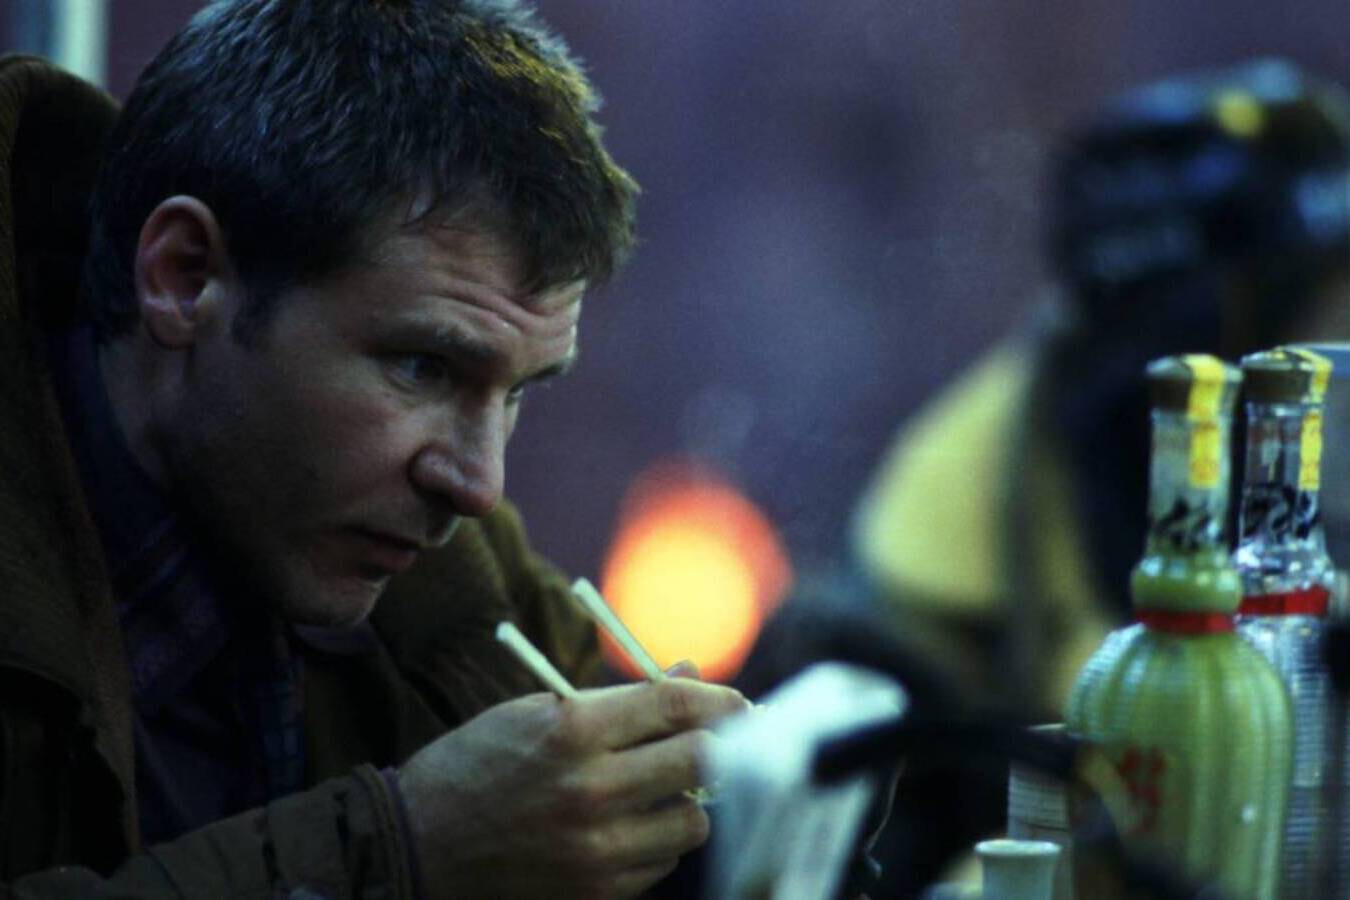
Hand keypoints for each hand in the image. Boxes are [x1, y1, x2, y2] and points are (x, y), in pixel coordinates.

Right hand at [397, 677, 748, 899]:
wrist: (416, 846)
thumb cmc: (475, 765)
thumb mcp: (535, 712)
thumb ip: (618, 700)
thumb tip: (689, 677)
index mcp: (573, 731)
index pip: (677, 706)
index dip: (721, 698)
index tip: (740, 702)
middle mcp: (591, 790)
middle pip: (702, 761)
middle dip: (721, 746)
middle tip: (722, 741)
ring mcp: (597, 849)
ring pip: (694, 821)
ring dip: (690, 800)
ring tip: (659, 789)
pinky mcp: (597, 891)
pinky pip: (662, 862)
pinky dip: (659, 840)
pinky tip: (629, 824)